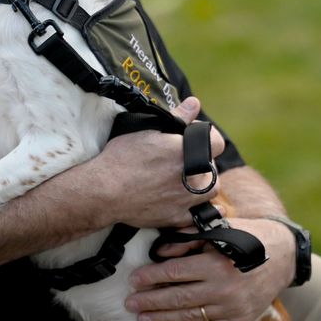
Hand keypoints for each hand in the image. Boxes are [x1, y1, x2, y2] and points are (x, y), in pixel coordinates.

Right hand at [83, 97, 224, 228]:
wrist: (104, 191)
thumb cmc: (122, 157)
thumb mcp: (147, 129)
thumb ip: (177, 117)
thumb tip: (194, 103)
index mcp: (186, 152)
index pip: (216, 142)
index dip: (206, 136)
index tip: (192, 136)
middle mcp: (191, 177)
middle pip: (214, 166)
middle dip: (203, 160)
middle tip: (183, 158)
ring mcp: (186, 199)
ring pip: (211, 190)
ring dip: (204, 182)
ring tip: (187, 178)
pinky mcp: (177, 217)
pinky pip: (199, 214)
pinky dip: (198, 207)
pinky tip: (188, 200)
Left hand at [124, 217, 295, 320]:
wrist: (282, 256)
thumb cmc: (246, 237)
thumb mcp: (218, 229)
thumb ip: (188, 239)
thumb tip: (160, 251)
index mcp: (215, 263)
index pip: (175, 273)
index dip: (151, 277)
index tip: (133, 280)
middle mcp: (222, 288)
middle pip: (178, 298)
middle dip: (150, 301)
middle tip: (130, 303)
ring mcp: (231, 307)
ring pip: (189, 317)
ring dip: (162, 319)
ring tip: (142, 318)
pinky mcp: (238, 319)